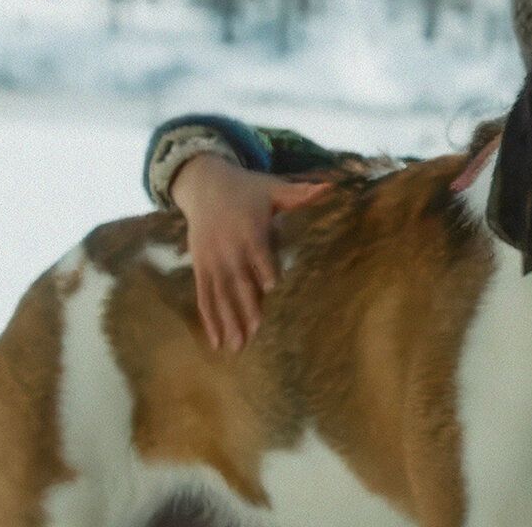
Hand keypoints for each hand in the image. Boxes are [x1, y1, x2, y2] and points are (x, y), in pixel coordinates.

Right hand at [170, 154, 331, 350]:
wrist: (203, 183)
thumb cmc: (246, 188)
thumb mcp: (273, 187)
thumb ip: (300, 193)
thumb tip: (330, 188)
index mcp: (249, 230)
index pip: (259, 254)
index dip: (265, 272)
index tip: (274, 291)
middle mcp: (228, 248)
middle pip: (239, 280)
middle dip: (247, 306)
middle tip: (257, 332)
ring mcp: (212, 260)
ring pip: (220, 294)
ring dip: (227, 321)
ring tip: (235, 348)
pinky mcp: (200, 267)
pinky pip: (203, 295)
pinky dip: (208, 318)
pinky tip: (214, 341)